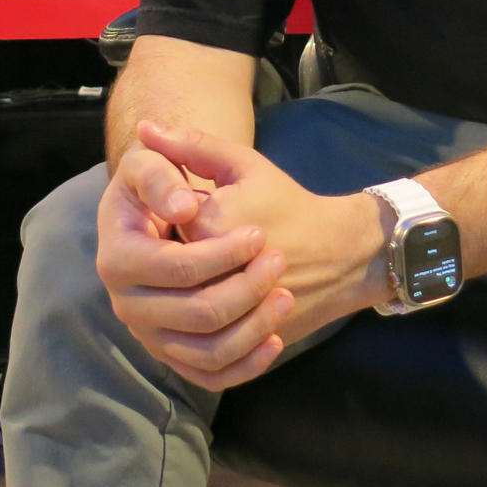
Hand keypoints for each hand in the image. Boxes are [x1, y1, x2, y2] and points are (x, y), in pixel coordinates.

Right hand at [96, 142, 294, 390]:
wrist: (179, 222)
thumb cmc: (170, 187)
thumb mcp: (160, 162)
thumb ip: (162, 168)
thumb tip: (180, 206)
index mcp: (118, 256)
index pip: (176, 268)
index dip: (222, 254)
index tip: (258, 234)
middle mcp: (125, 302)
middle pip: (198, 312)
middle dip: (247, 287)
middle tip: (278, 260)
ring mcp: (149, 335)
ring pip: (209, 350)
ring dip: (255, 326)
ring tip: (283, 295)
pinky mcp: (174, 357)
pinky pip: (212, 376)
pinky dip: (247, 364)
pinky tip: (274, 337)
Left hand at [136, 121, 388, 349]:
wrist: (342, 252)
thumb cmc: (288, 203)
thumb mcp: (243, 164)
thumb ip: (191, 145)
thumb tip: (144, 128)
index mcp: (208, 226)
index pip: (160, 232)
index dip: (178, 223)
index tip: (206, 216)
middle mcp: (216, 275)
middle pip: (170, 278)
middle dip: (191, 262)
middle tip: (220, 248)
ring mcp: (233, 317)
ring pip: (187, 321)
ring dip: (198, 299)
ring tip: (224, 278)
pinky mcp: (246, 344)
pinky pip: (211, 357)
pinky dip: (210, 338)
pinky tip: (225, 314)